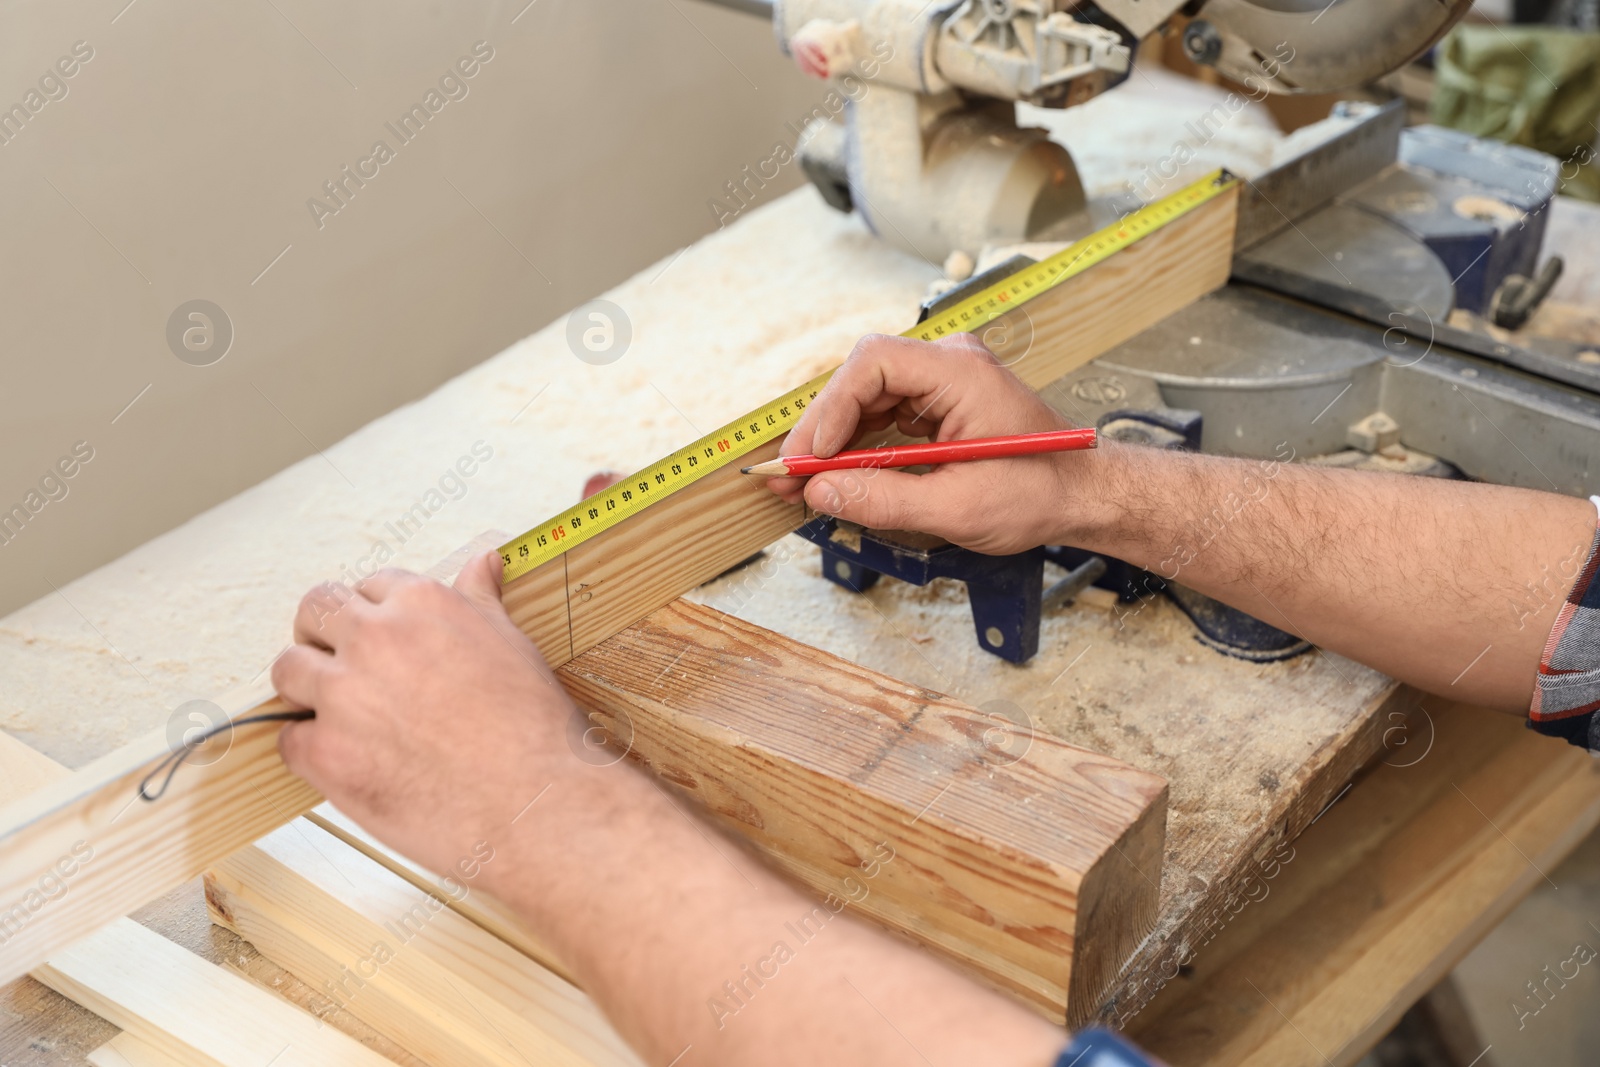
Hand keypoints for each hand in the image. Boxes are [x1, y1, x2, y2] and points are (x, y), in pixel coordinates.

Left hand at [271, 551, 586, 880]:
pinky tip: (349, 760)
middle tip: (344, 667)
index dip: (374, 615)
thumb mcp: (513, 643)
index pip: (368, 585)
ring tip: (340, 714)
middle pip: (315, 610)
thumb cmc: (532, 727)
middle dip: (322, 634)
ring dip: (306, 687)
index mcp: (422, 604)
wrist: (536, 803)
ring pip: (288, 669)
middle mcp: (376, 638)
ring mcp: (344, 696)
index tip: (383, 640)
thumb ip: (480, 600)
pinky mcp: (326, 754)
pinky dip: (311, 750)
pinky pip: (289, 739)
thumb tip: (482, 562)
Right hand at [767, 333, 1094, 554]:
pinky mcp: (938, 405)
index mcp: (962, 372)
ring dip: (833, 443)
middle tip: (787, 477)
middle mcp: (950, 364)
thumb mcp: (957, 507)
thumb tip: (819, 492)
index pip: (874, 363)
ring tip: (800, 484)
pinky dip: (857, 448)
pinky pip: (883, 417)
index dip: (831, 407)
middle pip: (862, 380)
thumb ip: (883, 498)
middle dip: (823, 431)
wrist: (1083, 496)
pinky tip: (835, 478)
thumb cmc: (1041, 494)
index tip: (809, 455)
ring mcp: (943, 382)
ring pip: (866, 399)